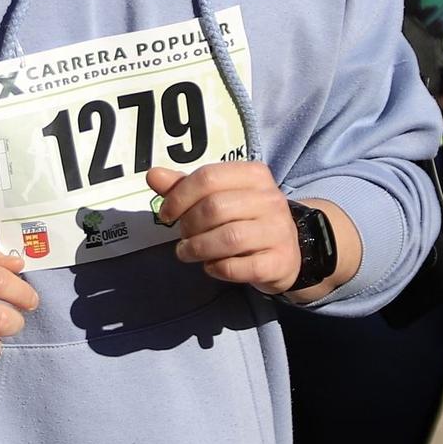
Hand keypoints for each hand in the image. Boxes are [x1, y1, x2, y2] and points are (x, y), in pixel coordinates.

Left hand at [147, 162, 300, 294]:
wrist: (290, 251)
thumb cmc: (246, 218)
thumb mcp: (219, 196)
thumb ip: (185, 186)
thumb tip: (152, 175)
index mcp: (254, 175)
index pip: (208, 177)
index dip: (179, 197)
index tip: (166, 214)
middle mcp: (271, 199)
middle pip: (215, 208)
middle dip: (189, 225)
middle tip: (183, 236)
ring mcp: (278, 230)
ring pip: (228, 238)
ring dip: (198, 249)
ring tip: (187, 253)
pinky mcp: (280, 261)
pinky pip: (240, 267)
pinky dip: (217, 268)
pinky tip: (211, 266)